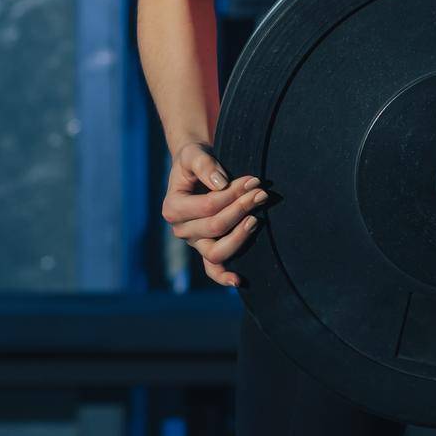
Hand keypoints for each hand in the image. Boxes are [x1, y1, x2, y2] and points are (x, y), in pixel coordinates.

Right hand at [160, 141, 268, 287]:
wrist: (194, 169)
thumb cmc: (194, 161)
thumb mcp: (194, 155)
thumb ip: (204, 165)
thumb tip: (220, 183)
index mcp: (173, 208)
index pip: (209, 205)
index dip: (233, 194)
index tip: (254, 180)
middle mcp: (181, 229)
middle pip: (216, 226)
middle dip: (242, 208)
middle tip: (262, 193)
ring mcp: (194, 242)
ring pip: (216, 252)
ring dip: (240, 237)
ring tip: (257, 219)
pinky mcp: (206, 248)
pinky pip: (213, 268)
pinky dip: (224, 276)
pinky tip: (239, 280)